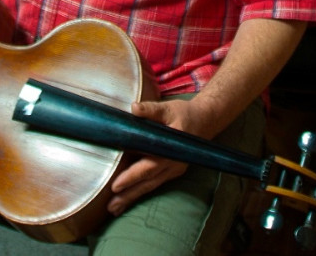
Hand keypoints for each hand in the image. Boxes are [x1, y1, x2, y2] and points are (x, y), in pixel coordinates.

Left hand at [105, 98, 213, 215]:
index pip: (148, 166)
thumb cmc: (184, 114)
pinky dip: (141, 192)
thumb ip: (151, 110)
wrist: (205, 122)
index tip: (116, 186)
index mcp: (170, 149)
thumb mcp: (168, 108)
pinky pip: (155, 184)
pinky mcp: (172, 171)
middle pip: (148, 182)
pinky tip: (129, 199)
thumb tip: (134, 108)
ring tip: (115, 208)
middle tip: (111, 206)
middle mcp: (172, 163)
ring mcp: (173, 169)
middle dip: (129, 195)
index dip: (132, 176)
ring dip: (133, 197)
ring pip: (151, 186)